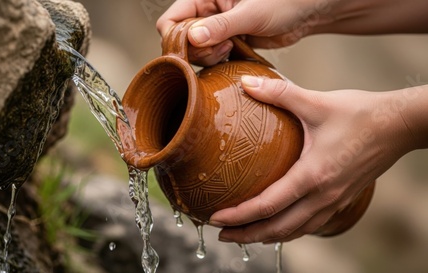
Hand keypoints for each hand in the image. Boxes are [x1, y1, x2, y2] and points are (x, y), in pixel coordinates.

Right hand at [156, 0, 324, 65]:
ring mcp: (215, 28)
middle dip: (197, 51)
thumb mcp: (251, 13)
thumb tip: (192, 38)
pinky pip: (211, 57)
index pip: (170, 20)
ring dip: (208, 58)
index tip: (197, 47)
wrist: (306, 12)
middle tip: (223, 48)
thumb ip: (221, 25)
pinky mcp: (226, 41)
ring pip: (194, 51)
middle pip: (180, 40)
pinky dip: (218, 62)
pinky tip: (233, 57)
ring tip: (230, 50)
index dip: (176, 38)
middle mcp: (205, 11)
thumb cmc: (284, 1)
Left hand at [208, 76, 426, 243]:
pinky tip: (278, 222)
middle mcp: (324, 196)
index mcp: (314, 175)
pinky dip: (289, 230)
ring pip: (296, 231)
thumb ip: (279, 92)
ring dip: (267, 236)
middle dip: (248, 235)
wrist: (401, 125)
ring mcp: (335, 201)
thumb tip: (246, 82)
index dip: (239, 215)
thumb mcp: (316, 101)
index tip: (215, 219)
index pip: (268, 206)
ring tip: (244, 234)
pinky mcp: (342, 199)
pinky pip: (310, 224)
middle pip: (279, 229)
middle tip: (221, 235)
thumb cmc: (361, 113)